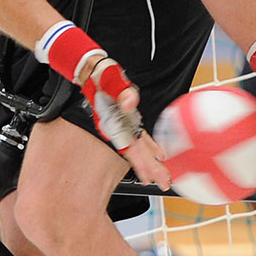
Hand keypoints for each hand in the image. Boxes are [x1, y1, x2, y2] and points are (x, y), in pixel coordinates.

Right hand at [79, 58, 169, 188]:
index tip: (151, 178)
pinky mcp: (127, 120)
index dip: (141, 164)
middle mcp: (120, 128)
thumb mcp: (111, 81)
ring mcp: (124, 125)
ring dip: (149, 163)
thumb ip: (122, 93)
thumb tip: (130, 103)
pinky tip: (159, 155)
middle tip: (163, 183)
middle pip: (137, 154)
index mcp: (117, 123)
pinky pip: (140, 138)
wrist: (91, 71)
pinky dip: (150, 147)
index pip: (132, 149)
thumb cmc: (102, 76)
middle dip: (150, 170)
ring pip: (139, 149)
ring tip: (160, 177)